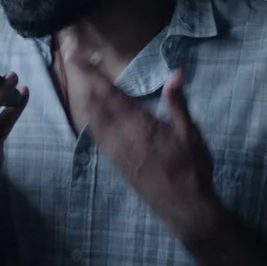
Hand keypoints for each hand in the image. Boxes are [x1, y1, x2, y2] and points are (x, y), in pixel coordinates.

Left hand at [60, 45, 220, 239]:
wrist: (183, 207)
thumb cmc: (191, 168)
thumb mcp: (189, 134)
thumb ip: (177, 103)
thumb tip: (176, 73)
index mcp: (140, 124)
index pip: (110, 94)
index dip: (93, 75)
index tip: (79, 58)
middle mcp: (122, 136)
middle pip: (95, 103)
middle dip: (83, 81)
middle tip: (75, 60)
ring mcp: (117, 150)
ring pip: (92, 118)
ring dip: (84, 97)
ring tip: (79, 79)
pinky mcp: (117, 162)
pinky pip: (97, 136)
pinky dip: (90, 118)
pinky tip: (88, 112)